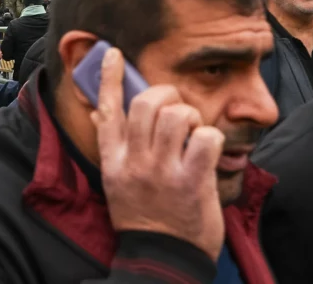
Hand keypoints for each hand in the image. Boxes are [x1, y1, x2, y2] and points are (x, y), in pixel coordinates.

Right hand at [93, 48, 224, 260]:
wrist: (163, 259)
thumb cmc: (143, 216)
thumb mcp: (117, 182)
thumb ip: (113, 146)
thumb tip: (101, 114)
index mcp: (114, 161)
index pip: (107, 110)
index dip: (109, 77)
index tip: (113, 53)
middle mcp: (135, 162)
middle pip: (146, 103)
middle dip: (166, 94)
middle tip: (176, 105)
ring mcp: (163, 171)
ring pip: (176, 115)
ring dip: (190, 115)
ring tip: (193, 131)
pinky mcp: (192, 181)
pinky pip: (205, 137)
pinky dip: (212, 137)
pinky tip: (209, 151)